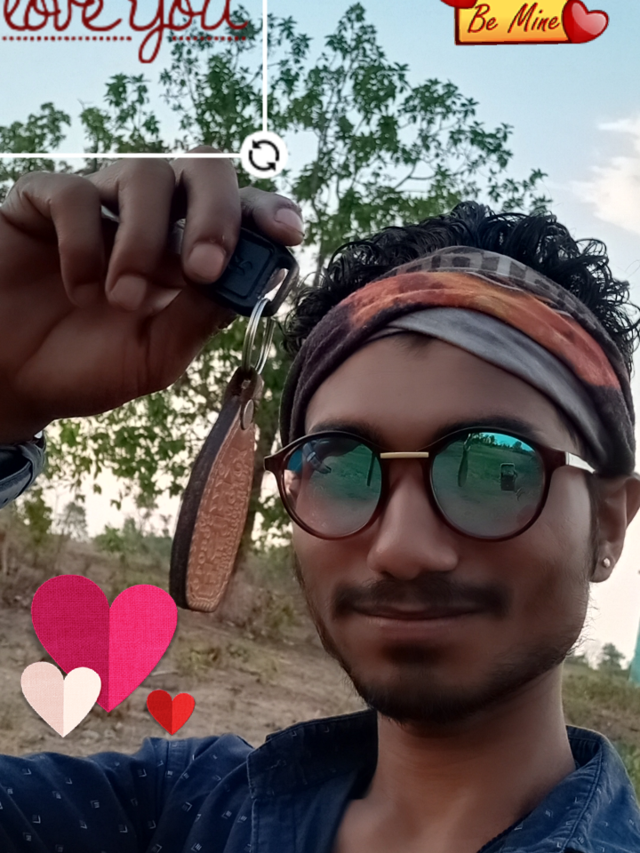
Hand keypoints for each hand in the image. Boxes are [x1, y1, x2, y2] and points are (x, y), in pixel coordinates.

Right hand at [0, 147, 304, 443]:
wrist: (12, 380)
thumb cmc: (89, 367)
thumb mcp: (156, 356)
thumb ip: (199, 317)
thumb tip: (252, 280)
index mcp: (189, 253)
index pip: (240, 213)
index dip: (268, 213)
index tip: (287, 233)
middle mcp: (152, 218)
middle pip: (202, 168)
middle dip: (215, 212)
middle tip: (204, 268)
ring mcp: (100, 204)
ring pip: (142, 171)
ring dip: (143, 241)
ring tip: (123, 300)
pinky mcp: (43, 201)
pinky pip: (74, 193)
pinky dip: (82, 242)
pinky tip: (78, 288)